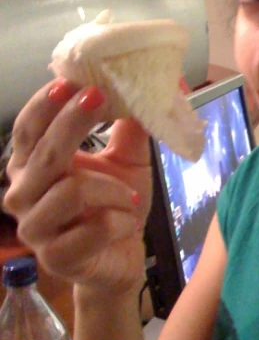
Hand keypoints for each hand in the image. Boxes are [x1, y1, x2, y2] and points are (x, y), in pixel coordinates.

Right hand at [3, 78, 151, 294]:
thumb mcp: (126, 159)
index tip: (70, 82)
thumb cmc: (115, 202)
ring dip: (110, 188)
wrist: (122, 255)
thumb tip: (153, 84)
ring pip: (71, 191)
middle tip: (99, 97)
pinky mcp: (56, 258)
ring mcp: (36, 228)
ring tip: (128, 195)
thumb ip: (131, 125)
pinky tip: (125, 220)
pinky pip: (92, 228)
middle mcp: (24, 193)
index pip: (27, 129)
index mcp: (33, 164)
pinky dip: (118, 220)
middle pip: (44, 153)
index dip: (45, 104)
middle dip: (72, 122)